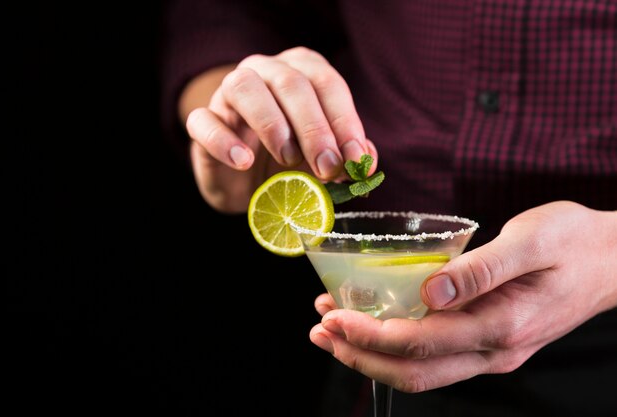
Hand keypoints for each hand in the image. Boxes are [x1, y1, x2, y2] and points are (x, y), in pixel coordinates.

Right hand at [184, 46, 376, 212]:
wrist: (243, 181)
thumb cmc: (287, 160)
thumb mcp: (320, 159)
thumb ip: (345, 156)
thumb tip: (367, 160)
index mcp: (300, 72)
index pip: (327, 84)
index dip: (345, 121)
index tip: (355, 159)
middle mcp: (264, 72)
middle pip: (290, 83)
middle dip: (314, 127)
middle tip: (327, 166)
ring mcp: (228, 93)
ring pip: (245, 88)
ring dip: (272, 124)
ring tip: (288, 159)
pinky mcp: (203, 120)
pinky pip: (204, 121)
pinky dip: (224, 141)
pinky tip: (244, 161)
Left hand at [310, 201, 616, 391]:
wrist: (611, 260)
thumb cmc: (572, 243)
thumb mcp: (531, 240)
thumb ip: (480, 269)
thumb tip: (430, 290)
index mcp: (502, 325)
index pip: (421, 342)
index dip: (371, 335)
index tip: (334, 316)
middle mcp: (494, 351)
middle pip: (412, 370)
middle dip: (358, 355)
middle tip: (319, 331)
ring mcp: (491, 352)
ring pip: (419, 371)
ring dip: (370, 356)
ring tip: (331, 331)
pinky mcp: (487, 342)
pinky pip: (433, 356)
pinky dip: (394, 346)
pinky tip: (372, 323)